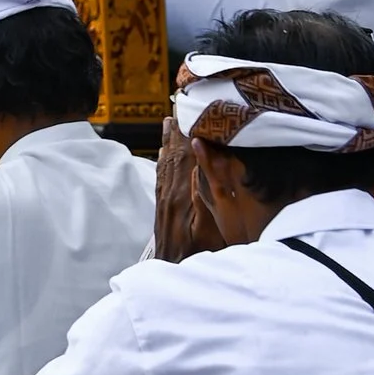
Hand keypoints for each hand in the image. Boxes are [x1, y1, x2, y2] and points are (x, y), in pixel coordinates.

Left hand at [152, 117, 226, 261]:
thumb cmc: (200, 253)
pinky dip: (163, 158)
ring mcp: (164, 199)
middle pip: (173, 152)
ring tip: (169, 119)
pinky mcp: (162, 206)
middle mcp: (170, 192)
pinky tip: (163, 151)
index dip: (188, 130)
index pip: (186, 154)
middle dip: (177, 127)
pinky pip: (161, 175)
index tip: (192, 107)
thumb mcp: (211, 227)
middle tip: (179, 103)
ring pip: (166, 162)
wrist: (173, 271)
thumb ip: (207, 196)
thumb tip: (202, 163)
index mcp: (183, 193)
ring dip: (167, 140)